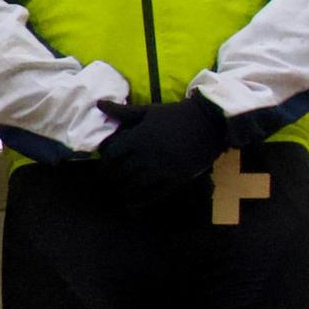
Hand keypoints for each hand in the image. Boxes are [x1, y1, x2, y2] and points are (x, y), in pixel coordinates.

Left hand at [94, 94, 229, 195]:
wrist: (208, 122)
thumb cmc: (175, 115)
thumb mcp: (148, 110)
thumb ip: (123, 111)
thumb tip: (99, 104)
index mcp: (139, 138)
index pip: (112, 154)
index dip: (104, 162)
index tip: (103, 166)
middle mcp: (147, 155)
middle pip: (120, 172)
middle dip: (111, 177)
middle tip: (106, 181)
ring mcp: (161, 169)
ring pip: (134, 185)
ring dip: (123, 189)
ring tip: (117, 191)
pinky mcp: (175, 179)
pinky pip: (154, 194)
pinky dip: (139, 201)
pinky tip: (130, 204)